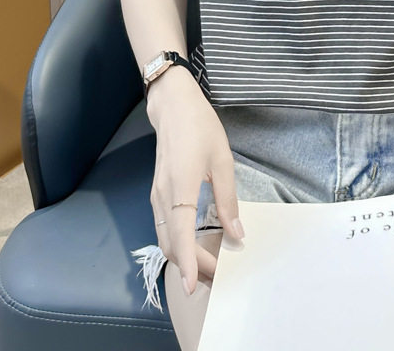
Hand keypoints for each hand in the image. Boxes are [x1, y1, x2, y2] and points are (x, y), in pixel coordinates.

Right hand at [147, 67, 244, 295]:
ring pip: (165, 238)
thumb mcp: (223, 160)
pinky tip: (197, 245)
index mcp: (180, 187)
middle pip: (170, 245)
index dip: (188, 263)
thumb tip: (236, 233)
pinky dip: (178, 243)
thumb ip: (228, 199)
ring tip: (211, 266)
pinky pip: (164, 227)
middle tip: (218, 278)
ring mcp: (157, 196)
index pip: (180, 236)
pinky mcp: (158, 193)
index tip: (194, 286)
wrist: (173, 108)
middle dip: (191, 266)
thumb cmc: (201, 128)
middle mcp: (162, 197)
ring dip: (185, 257)